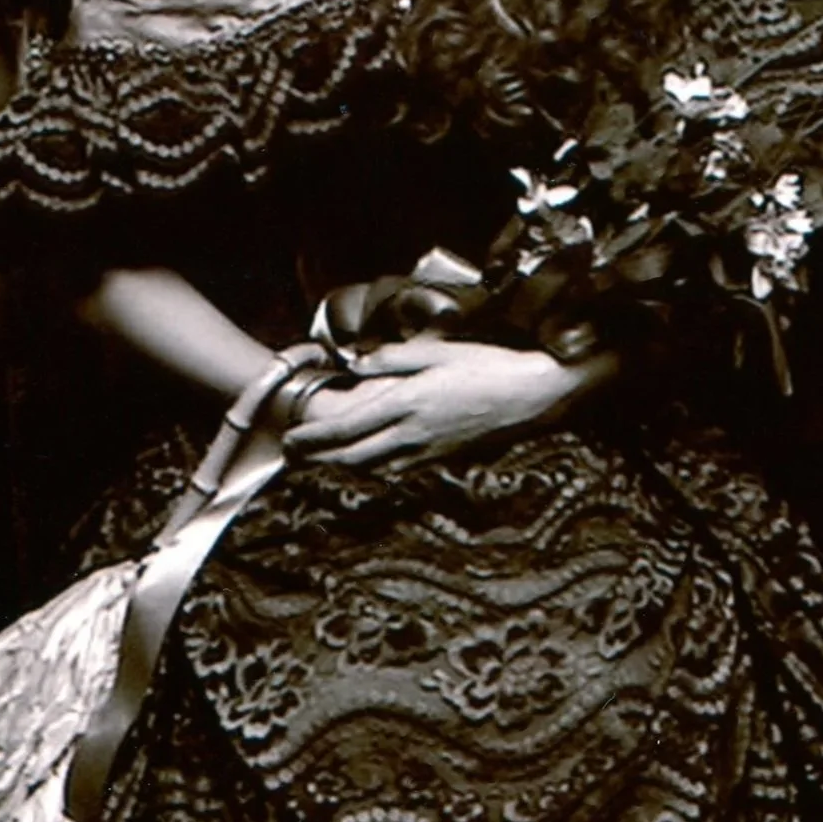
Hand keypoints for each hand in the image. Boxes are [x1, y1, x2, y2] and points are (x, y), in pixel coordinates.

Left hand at [279, 333, 595, 470]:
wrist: (534, 396)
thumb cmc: (490, 365)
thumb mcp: (440, 350)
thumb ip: (394, 358)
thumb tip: (356, 364)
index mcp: (408, 402)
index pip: (348, 427)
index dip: (313, 437)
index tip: (289, 439)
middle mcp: (413, 433)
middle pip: (352, 457)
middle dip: (318, 459)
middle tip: (292, 456)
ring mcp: (429, 451)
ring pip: (373, 469)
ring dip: (342, 467)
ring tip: (319, 461)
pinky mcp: (443, 459)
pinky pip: (398, 471)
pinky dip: (374, 470)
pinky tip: (367, 464)